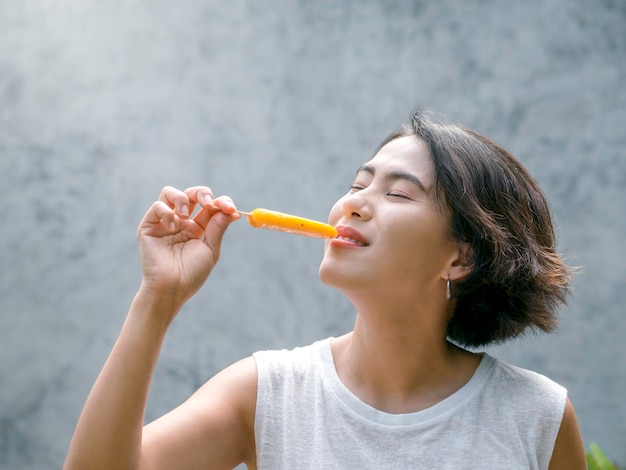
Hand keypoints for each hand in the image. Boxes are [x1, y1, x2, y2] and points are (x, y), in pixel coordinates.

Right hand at [136, 186, 239, 310]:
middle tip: (208, 203)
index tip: (230, 209)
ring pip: (170, 193)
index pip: (209, 206)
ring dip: (182, 198)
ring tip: (186, 216)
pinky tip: (171, 227)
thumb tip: (232, 211)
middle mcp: (181, 222)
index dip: (221, 203)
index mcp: (197, 228)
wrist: (170, 289)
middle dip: (202, 193)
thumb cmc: (191, 274)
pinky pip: (157, 206)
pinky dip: (167, 211)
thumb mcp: (210, 250)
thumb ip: (218, 228)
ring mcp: (164, 223)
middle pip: (191, 194)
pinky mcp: (148, 226)